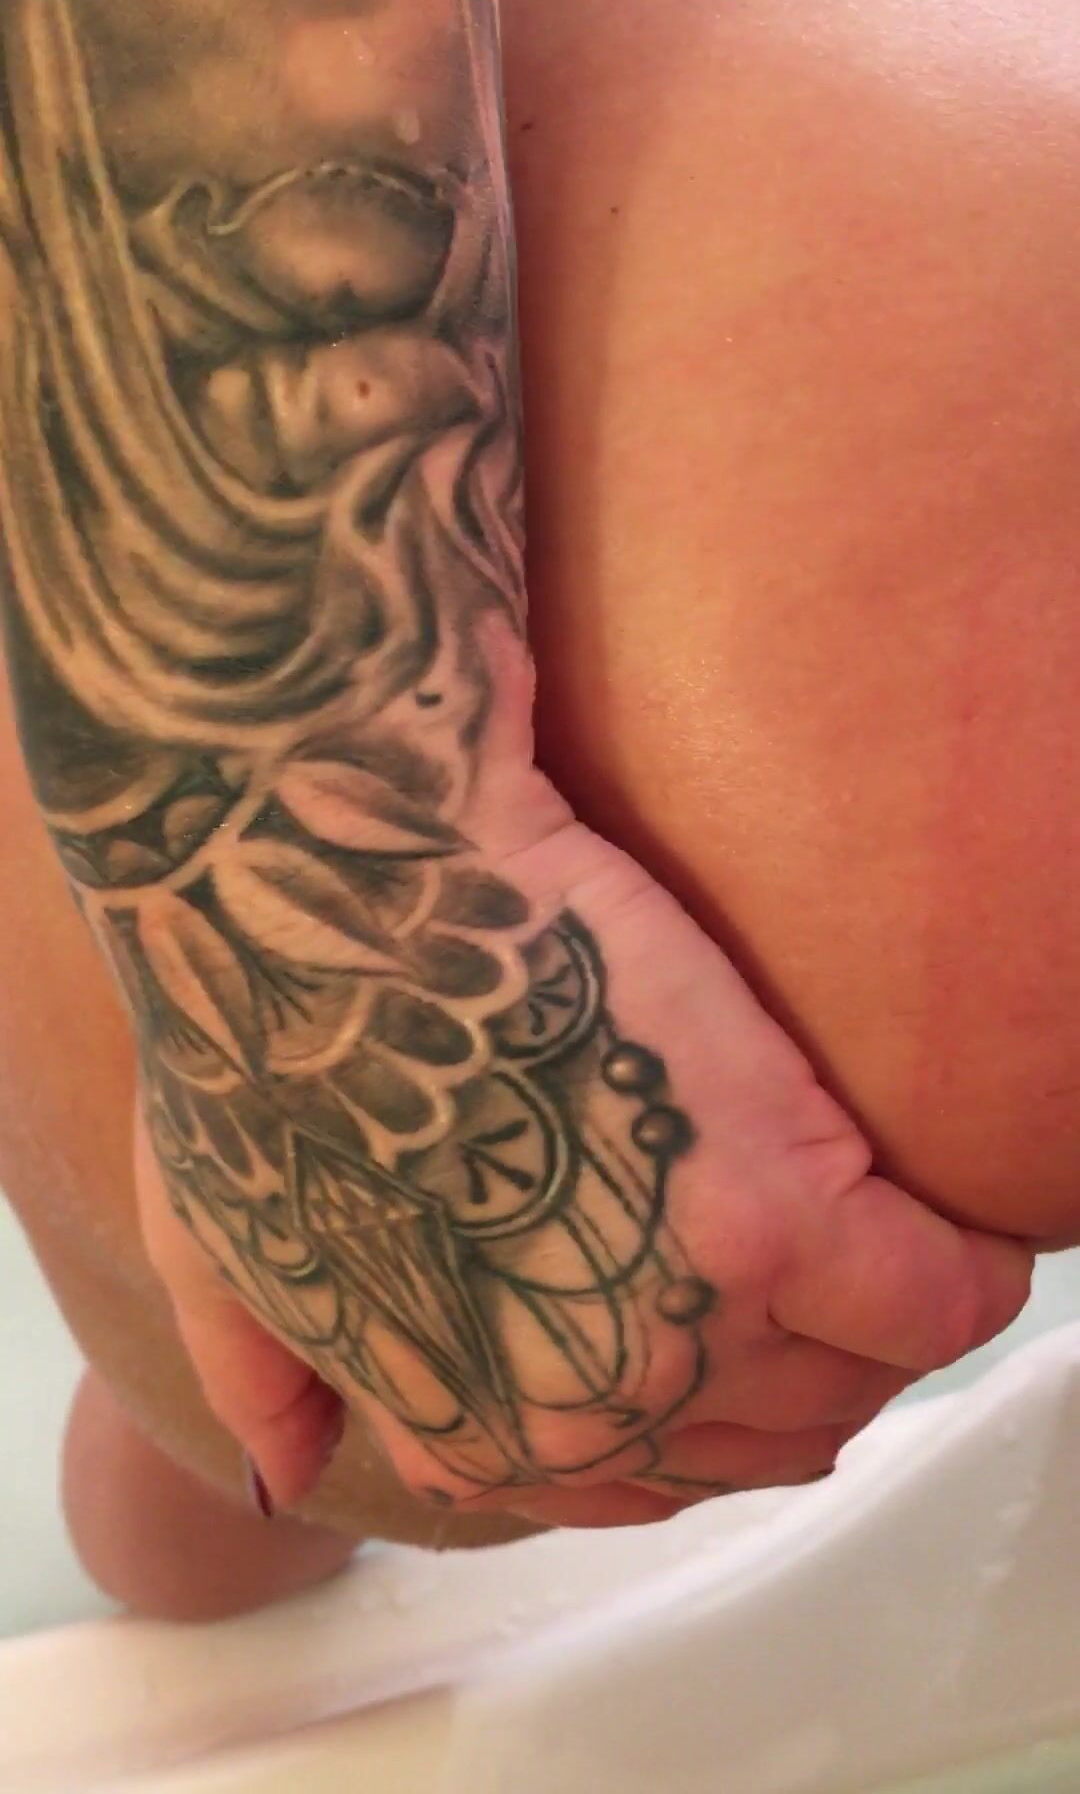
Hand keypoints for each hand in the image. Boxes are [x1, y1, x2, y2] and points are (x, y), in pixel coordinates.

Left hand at [135, 742, 1030, 1532]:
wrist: (333, 883)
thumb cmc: (264, 1025)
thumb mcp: (215, 1243)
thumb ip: (269, 1376)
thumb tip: (303, 1463)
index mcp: (472, 1422)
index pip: (651, 1473)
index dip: (712, 1393)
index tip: (747, 1316)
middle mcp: (586, 1403)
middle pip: (777, 1426)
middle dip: (812, 1348)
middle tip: (827, 1240)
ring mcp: (683, 1318)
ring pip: (866, 1366)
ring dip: (889, 1303)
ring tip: (882, 1208)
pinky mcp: (772, 1208)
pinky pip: (941, 1295)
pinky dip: (965, 1261)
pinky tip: (951, 1207)